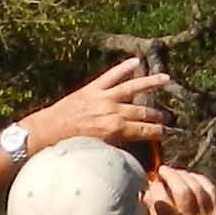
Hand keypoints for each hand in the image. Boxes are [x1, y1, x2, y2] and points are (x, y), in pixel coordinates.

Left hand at [14, 56, 171, 160]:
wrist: (45, 132)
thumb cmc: (69, 147)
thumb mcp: (97, 152)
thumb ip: (116, 149)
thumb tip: (132, 152)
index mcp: (115, 129)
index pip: (145, 130)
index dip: (159, 132)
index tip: (169, 133)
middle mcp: (113, 111)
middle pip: (142, 112)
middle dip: (158, 115)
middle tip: (169, 116)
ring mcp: (103, 97)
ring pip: (133, 87)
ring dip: (151, 83)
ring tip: (167, 79)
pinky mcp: (92, 88)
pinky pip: (111, 76)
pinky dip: (124, 67)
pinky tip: (136, 61)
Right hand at [143, 162, 215, 214]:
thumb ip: (151, 213)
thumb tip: (145, 188)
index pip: (163, 200)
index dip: (155, 187)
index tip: (150, 181)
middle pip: (183, 190)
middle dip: (170, 175)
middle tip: (161, 170)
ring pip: (197, 186)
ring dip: (184, 174)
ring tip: (173, 171)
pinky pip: (210, 188)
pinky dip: (199, 178)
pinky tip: (189, 175)